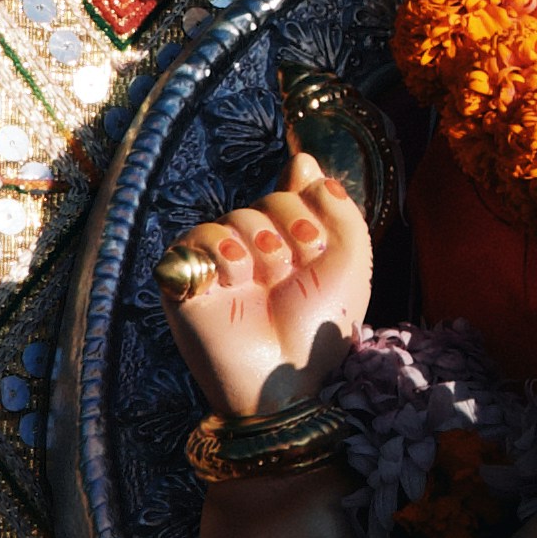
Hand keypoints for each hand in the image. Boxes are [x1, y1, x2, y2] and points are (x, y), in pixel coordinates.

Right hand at [162, 144, 372, 421]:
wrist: (283, 375)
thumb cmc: (318, 326)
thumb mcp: (349, 262)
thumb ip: (338, 207)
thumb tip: (302, 162)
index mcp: (293, 241)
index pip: (297, 190)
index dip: (309, 213)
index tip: (317, 250)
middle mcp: (257, 248)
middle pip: (268, 202)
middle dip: (288, 233)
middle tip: (291, 274)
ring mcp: (220, 264)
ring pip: (234, 218)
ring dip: (257, 248)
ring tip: (262, 284)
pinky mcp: (187, 280)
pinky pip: (195, 238)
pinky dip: (219, 252)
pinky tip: (233, 277)